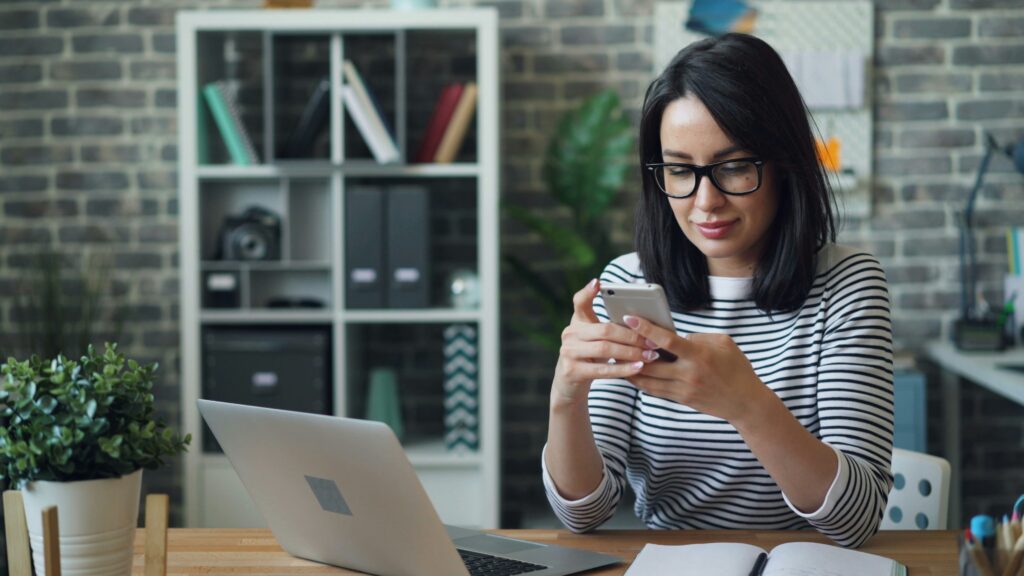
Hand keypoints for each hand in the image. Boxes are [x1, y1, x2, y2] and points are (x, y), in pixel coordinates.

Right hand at [550, 280, 656, 408]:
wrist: (569, 383)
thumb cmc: (590, 356)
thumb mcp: (594, 338)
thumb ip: (609, 327)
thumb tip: (641, 321)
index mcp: (577, 322)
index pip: (579, 302)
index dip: (588, 292)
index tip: (599, 282)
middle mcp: (569, 334)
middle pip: (605, 330)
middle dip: (632, 336)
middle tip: (652, 341)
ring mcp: (569, 352)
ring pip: (605, 349)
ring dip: (632, 353)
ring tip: (650, 355)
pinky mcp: (572, 371)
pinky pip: (603, 370)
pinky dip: (624, 369)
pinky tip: (639, 368)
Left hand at [620, 315, 771, 424]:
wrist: (745, 402)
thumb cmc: (736, 367)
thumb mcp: (723, 343)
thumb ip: (697, 337)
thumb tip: (675, 336)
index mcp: (699, 355)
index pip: (667, 340)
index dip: (646, 329)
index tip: (629, 318)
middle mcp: (688, 373)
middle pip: (650, 362)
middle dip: (630, 350)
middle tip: (613, 337)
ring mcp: (683, 389)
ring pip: (647, 379)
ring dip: (630, 367)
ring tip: (615, 356)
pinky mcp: (681, 399)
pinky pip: (654, 390)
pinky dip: (640, 381)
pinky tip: (630, 372)